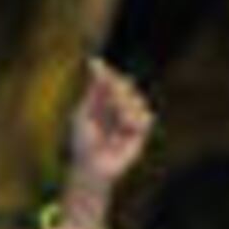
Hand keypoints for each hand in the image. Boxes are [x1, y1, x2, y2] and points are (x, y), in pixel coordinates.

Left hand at [63, 60, 153, 200]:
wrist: (92, 164)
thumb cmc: (83, 141)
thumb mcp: (84, 113)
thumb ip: (93, 91)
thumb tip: (95, 65)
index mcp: (102, 101)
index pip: (109, 81)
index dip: (106, 72)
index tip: (94, 63)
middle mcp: (117, 107)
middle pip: (126, 85)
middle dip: (118, 88)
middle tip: (111, 92)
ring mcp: (129, 119)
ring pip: (137, 100)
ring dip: (127, 106)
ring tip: (118, 118)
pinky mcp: (139, 132)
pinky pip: (146, 117)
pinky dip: (136, 119)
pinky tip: (126, 127)